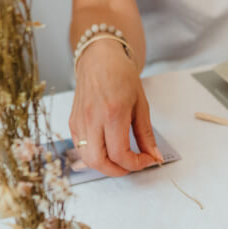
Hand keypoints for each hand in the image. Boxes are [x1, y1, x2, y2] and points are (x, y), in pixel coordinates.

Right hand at [69, 39, 161, 176]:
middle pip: (98, 162)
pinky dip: (95, 155)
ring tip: (121, 159)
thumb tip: (155, 157)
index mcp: (112, 114)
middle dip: (118, 171)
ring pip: (87, 159)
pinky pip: (81, 148)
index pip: (120, 154)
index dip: (136, 164)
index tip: (147, 160)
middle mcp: (92, 119)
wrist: (99, 57)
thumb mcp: (141, 105)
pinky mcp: (72, 122)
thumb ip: (146, 135)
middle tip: (133, 165)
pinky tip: (108, 149)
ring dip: (105, 166)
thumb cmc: (121, 76)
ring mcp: (79, 121)